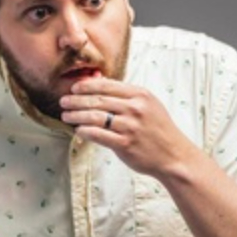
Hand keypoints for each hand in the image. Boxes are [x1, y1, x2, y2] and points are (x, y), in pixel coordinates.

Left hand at [60, 78, 196, 178]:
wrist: (174, 155)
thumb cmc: (158, 130)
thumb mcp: (148, 105)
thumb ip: (125, 95)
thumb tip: (98, 81)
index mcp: (140, 95)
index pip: (107, 85)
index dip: (87, 86)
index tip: (74, 88)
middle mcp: (135, 108)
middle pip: (98, 100)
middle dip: (76, 100)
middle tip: (63, 101)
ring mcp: (130, 127)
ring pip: (95, 117)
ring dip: (76, 115)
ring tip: (66, 115)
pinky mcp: (125, 144)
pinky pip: (98, 135)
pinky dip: (84, 131)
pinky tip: (77, 130)